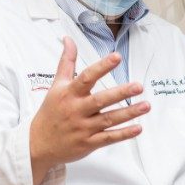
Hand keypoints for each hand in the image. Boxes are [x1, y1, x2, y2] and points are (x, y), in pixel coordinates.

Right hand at [29, 37, 147, 184]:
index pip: (87, 77)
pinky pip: (109, 138)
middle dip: (120, 93)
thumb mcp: (56, 86)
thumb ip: (66, 62)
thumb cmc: (51, 112)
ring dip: (128, 113)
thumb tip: (68, 39)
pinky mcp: (89, 143)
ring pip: (109, 120)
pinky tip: (138, 128)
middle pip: (100, 100)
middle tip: (139, 86)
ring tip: (146, 105)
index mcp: (69, 93)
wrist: (38, 144)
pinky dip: (124, 134)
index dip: (102, 67)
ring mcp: (83, 128)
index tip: (117, 57)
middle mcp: (76, 110)